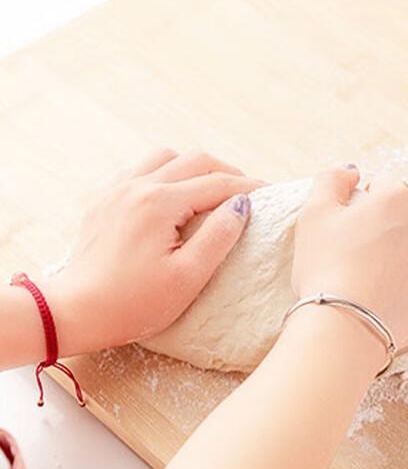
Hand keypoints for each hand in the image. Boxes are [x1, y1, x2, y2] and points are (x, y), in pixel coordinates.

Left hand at [48, 149, 264, 355]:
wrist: (75, 311)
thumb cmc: (135, 302)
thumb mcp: (188, 276)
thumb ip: (219, 236)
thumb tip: (241, 205)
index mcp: (159, 203)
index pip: (218, 184)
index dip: (250, 187)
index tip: (272, 194)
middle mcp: (136, 185)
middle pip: (195, 160)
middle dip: (227, 172)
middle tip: (247, 193)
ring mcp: (116, 189)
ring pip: (165, 157)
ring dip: (194, 168)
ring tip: (211, 191)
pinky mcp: (103, 199)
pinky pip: (140, 169)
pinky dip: (165, 173)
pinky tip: (173, 195)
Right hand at [292, 167, 407, 351]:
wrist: (343, 325)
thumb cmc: (324, 270)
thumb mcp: (313, 215)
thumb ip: (332, 181)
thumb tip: (354, 171)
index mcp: (395, 197)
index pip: (388, 185)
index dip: (371, 203)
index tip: (358, 226)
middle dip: (405, 219)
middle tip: (381, 247)